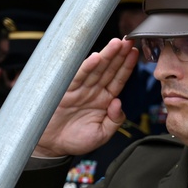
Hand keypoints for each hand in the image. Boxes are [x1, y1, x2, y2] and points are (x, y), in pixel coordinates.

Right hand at [33, 38, 138, 157]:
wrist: (51, 147)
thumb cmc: (77, 140)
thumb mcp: (103, 134)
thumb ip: (115, 120)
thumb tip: (118, 102)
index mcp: (105, 100)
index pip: (119, 79)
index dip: (127, 66)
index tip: (136, 52)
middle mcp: (93, 91)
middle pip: (109, 69)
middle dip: (119, 55)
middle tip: (129, 40)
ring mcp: (80, 90)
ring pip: (96, 69)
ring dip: (106, 56)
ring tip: (117, 43)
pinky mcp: (65, 92)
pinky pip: (78, 77)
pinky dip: (86, 68)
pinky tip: (95, 58)